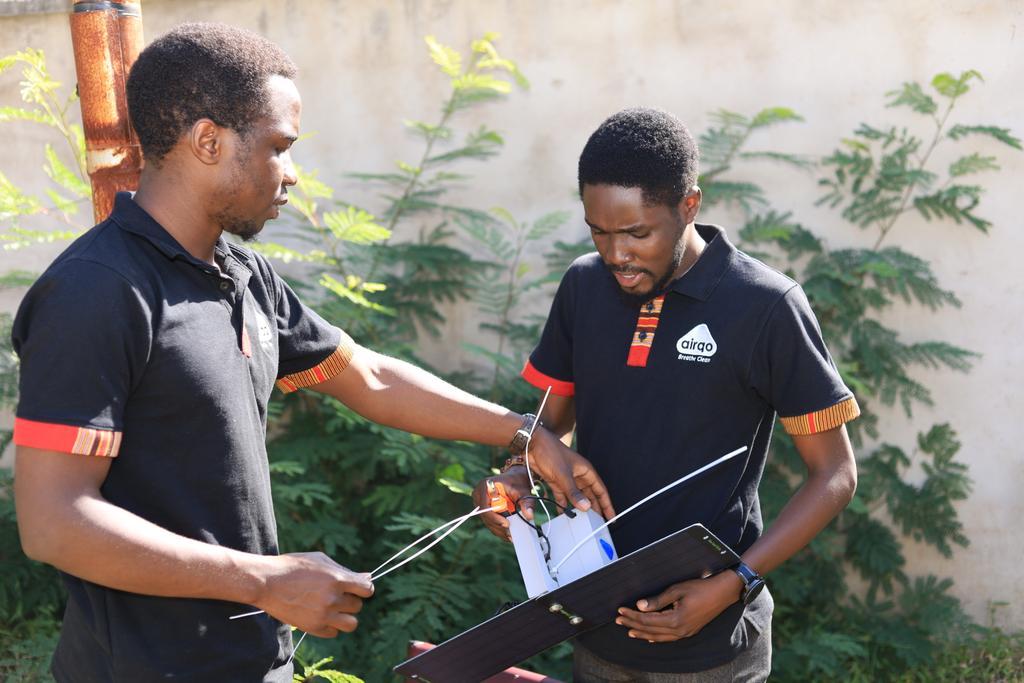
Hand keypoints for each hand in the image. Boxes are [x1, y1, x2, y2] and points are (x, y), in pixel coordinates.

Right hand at [254, 552, 373, 637]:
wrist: (267, 582)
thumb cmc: (293, 566)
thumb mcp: (320, 561)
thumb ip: (344, 570)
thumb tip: (366, 578)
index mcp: (336, 579)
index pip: (367, 590)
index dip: (364, 588)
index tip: (357, 588)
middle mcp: (332, 598)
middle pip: (357, 606)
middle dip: (350, 600)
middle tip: (336, 595)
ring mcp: (323, 615)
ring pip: (351, 624)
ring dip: (346, 616)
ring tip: (334, 609)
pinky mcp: (312, 627)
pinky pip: (333, 632)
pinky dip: (331, 626)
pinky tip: (321, 615)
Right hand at [472, 467, 533, 540]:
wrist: (515, 477)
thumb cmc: (517, 481)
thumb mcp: (523, 490)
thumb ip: (526, 503)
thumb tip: (529, 516)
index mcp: (485, 486)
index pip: (485, 507)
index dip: (495, 518)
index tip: (507, 524)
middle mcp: (478, 495)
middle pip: (485, 516)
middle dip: (498, 527)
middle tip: (510, 535)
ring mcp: (480, 503)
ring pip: (487, 521)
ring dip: (499, 530)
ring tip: (511, 536)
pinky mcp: (484, 509)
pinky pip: (490, 521)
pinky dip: (499, 528)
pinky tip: (508, 534)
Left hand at [523, 427, 615, 521]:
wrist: (533, 445)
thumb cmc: (551, 453)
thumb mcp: (563, 475)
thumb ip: (574, 492)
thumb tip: (586, 507)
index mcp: (586, 471)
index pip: (600, 490)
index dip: (607, 504)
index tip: (612, 517)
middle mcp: (579, 476)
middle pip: (590, 495)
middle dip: (595, 509)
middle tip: (598, 524)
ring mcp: (567, 480)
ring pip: (577, 497)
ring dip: (579, 508)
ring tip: (583, 522)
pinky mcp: (556, 482)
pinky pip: (563, 497)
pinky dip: (564, 505)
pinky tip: (564, 515)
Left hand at [614, 570, 741, 641]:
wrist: (723, 593)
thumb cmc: (700, 588)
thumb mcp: (677, 590)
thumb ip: (658, 600)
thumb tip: (640, 606)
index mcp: (676, 619)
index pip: (647, 620)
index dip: (632, 616)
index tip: (620, 611)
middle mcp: (680, 630)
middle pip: (650, 630)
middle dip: (633, 625)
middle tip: (618, 621)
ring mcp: (685, 633)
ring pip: (659, 637)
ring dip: (643, 633)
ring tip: (629, 631)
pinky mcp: (689, 631)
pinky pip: (669, 638)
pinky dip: (657, 638)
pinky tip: (650, 637)